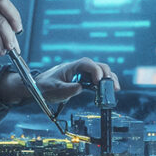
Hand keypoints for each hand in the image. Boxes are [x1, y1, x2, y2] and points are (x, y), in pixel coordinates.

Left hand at [0, 57, 120, 105]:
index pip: (87, 64)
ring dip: (109, 79)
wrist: (40, 87)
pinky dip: (105, 85)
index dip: (95, 70)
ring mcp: (83, 74)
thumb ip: (66, 89)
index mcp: (72, 67)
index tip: (99, 81)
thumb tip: (79, 88)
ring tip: (115, 89)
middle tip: (112, 87)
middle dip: (107, 75)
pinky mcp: (85, 81)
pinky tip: (110, 91)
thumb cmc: (45, 86)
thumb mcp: (54, 89)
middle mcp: (80, 69)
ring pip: (101, 73)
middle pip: (98, 66)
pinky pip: (98, 81)